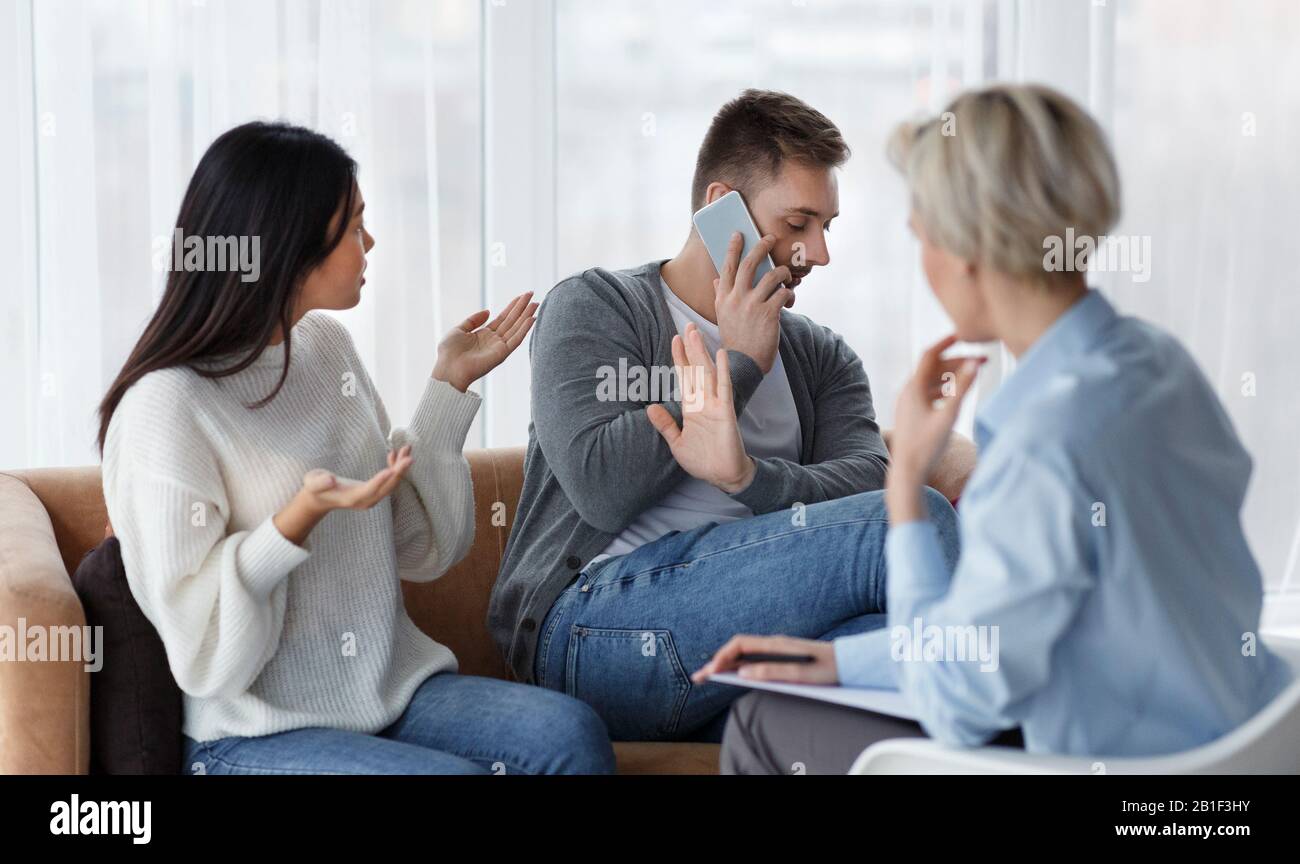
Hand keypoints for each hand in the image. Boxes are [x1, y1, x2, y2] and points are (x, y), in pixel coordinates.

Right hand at [273, 446, 413, 544]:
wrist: (320, 498)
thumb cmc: (315, 488)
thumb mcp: (313, 482)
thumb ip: (319, 482)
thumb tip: (330, 480)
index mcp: (351, 498)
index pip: (369, 490)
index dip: (379, 481)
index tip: (390, 470)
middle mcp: (366, 500)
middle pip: (386, 488)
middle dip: (399, 472)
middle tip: (409, 456)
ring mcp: (372, 497)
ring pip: (391, 483)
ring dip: (401, 467)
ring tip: (407, 448)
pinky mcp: (375, 491)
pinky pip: (389, 480)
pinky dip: (395, 467)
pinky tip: (395, 453)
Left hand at [432, 292, 537, 391]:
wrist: (448, 369)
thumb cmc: (449, 352)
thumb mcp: (459, 330)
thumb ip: (473, 320)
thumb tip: (488, 311)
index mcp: (484, 335)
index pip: (502, 318)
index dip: (512, 307)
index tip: (521, 296)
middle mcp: (494, 340)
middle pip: (512, 321)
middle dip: (522, 307)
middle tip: (532, 294)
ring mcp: (499, 347)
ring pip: (516, 328)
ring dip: (527, 315)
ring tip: (536, 303)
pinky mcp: (502, 354)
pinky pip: (516, 339)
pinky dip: (524, 329)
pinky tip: (532, 318)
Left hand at [647, 324, 755, 493]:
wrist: (722, 476)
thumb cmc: (702, 460)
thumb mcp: (677, 442)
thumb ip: (665, 425)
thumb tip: (650, 408)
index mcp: (692, 408)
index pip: (685, 377)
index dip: (679, 358)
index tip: (675, 340)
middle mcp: (703, 402)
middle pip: (695, 369)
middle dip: (690, 348)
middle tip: (687, 325)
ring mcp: (715, 405)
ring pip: (706, 373)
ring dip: (701, 352)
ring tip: (695, 332)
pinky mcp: (725, 412)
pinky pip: (723, 388)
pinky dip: (722, 371)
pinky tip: (719, 354)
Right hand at [692, 635, 837, 684]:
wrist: (849, 663)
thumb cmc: (827, 668)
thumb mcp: (801, 674)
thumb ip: (772, 672)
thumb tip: (744, 673)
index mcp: (776, 644)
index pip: (740, 645)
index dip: (723, 656)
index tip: (711, 670)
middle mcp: (774, 644)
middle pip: (738, 649)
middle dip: (717, 662)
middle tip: (700, 676)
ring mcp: (777, 650)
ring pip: (745, 654)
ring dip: (726, 664)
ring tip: (710, 676)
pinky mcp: (782, 657)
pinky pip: (754, 659)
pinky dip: (739, 666)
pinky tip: (734, 674)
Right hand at [714, 232, 791, 374]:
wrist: (744, 364)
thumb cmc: (736, 339)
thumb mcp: (723, 316)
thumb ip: (721, 295)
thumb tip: (717, 279)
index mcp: (723, 298)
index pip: (728, 267)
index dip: (733, 248)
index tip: (739, 234)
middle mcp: (736, 299)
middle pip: (749, 265)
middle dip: (761, 247)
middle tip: (769, 238)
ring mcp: (752, 306)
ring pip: (772, 276)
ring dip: (783, 272)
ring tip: (786, 275)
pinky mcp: (769, 314)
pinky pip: (784, 293)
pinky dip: (789, 293)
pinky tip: (790, 299)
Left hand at [887, 335, 982, 521]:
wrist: (907, 472)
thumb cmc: (927, 446)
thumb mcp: (950, 415)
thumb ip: (964, 388)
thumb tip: (976, 362)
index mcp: (914, 388)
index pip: (930, 355)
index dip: (947, 342)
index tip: (964, 333)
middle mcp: (908, 392)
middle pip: (934, 367)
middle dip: (958, 361)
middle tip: (983, 361)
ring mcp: (908, 402)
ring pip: (932, 380)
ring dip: (952, 374)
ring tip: (974, 373)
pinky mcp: (912, 413)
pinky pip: (929, 392)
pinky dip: (945, 387)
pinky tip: (958, 392)